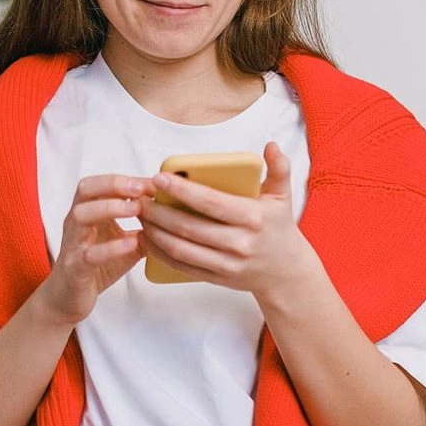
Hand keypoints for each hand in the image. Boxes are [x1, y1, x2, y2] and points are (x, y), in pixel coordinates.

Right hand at [36, 174, 155, 325]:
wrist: (70, 298)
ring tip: (136, 209)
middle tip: (141, 189)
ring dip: (110, 208)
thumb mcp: (127, 243)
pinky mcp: (75, 268)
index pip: (101, 184)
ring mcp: (74, 244)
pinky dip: (111, 247)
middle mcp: (77, 223)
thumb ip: (145, 228)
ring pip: (82, 216)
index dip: (126, 180)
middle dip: (114, 185)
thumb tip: (174, 214)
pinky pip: (89, 254)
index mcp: (88, 212)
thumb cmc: (98, 266)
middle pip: (86, 190)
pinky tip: (131, 243)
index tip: (153, 182)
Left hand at [139, 142, 318, 299]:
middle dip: (159, 212)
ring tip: (142, 216)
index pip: (211, 202)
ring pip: (181, 249)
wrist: (286, 272)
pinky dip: (161, 253)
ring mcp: (228, 264)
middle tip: (140, 198)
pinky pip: (183, 266)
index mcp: (253, 218)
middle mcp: (240, 243)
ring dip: (155, 233)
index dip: (182, 190)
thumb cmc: (278, 228)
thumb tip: (271, 146)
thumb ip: (279, 169)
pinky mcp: (218, 279)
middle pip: (189, 227)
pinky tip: (149, 239)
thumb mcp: (283, 197)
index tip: (159, 178)